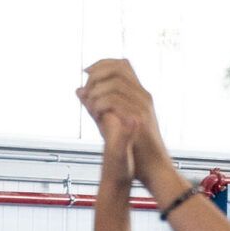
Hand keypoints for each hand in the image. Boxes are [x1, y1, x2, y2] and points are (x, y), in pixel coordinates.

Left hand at [79, 60, 168, 177]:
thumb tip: (79, 90)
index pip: (122, 64)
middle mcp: (142, 95)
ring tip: (90, 105)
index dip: (102, 63)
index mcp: (138, 94)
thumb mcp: (108, 121)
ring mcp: (142, 105)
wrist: (150, 167)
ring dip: (97, 90)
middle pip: (118, 68)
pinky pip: (115, 101)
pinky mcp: (139, 118)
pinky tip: (95, 113)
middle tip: (86, 88)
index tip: (86, 71)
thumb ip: (94, 104)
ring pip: (115, 83)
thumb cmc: (130, 149)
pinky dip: (101, 103)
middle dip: (97, 74)